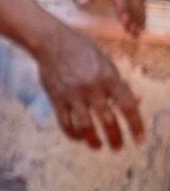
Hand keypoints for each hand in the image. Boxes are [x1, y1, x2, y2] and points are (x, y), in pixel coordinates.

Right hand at [33, 20, 148, 150]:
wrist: (52, 42)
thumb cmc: (83, 52)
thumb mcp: (106, 64)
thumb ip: (119, 85)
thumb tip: (135, 103)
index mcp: (109, 78)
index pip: (127, 107)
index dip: (135, 126)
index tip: (139, 140)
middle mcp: (92, 87)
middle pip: (107, 120)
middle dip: (115, 137)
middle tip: (118, 148)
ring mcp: (73, 94)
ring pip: (85, 125)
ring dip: (93, 140)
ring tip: (98, 146)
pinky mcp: (56, 98)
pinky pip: (65, 122)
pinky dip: (73, 134)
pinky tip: (79, 138)